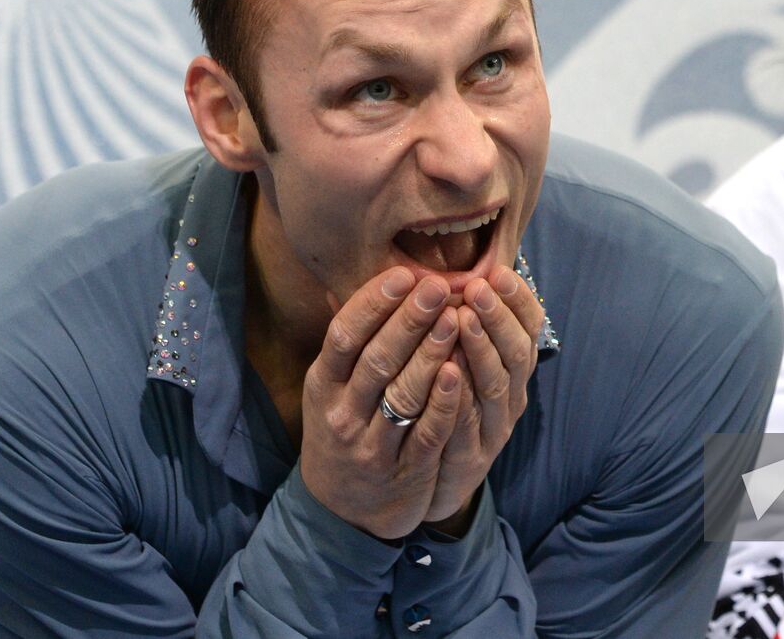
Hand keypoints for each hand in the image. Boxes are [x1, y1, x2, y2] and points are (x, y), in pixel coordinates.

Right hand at [299, 266, 464, 539]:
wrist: (342, 510)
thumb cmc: (344, 427)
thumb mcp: (331, 387)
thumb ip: (346, 339)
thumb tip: (341, 276)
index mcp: (323, 384)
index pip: (344, 336)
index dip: (373, 303)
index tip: (404, 273)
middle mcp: (342, 413)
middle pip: (376, 360)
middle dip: (408, 320)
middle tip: (439, 285)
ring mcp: (372, 445)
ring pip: (402, 394)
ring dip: (430, 354)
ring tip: (456, 317)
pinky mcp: (404, 471)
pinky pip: (426, 433)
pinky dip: (443, 403)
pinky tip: (460, 371)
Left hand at [425, 266, 545, 528]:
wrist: (436, 482)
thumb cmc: (448, 408)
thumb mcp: (466, 364)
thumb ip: (466, 321)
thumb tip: (459, 265)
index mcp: (514, 370)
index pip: (530, 328)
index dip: (517, 299)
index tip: (497, 271)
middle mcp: (512, 397)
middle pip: (515, 353)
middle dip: (498, 316)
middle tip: (477, 287)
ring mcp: (494, 429)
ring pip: (495, 385)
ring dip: (481, 349)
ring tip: (462, 318)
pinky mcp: (471, 459)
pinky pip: (467, 425)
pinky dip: (458, 396)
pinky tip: (445, 371)